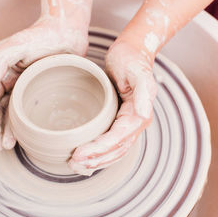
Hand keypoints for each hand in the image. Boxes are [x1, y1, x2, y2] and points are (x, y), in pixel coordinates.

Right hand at [0, 17, 88, 149]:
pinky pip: (30, 110)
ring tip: (10, 145)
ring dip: (8, 129)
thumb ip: (0, 61)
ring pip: (12, 113)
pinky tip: (29, 135)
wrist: (67, 31)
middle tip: (1, 146)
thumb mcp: (18, 44)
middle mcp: (10, 80)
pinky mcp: (41, 90)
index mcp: (1, 71)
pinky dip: (26, 124)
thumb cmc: (42, 35)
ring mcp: (25, 87)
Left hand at [68, 41, 157, 175]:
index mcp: (139, 115)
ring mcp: (129, 124)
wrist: (132, 52)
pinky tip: (87, 156)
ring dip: (97, 160)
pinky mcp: (121, 121)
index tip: (79, 154)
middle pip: (116, 150)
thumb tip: (144, 114)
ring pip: (115, 151)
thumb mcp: (137, 71)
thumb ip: (144, 91)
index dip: (99, 149)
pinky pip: (112, 143)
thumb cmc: (132, 59)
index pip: (117, 139)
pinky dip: (100, 153)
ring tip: (77, 165)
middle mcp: (136, 123)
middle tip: (73, 164)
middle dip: (95, 160)